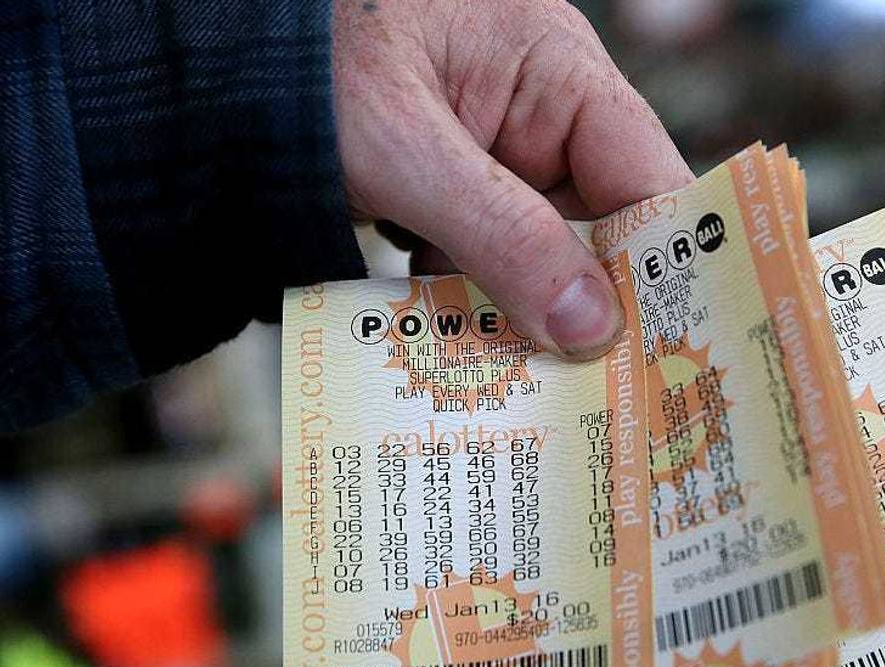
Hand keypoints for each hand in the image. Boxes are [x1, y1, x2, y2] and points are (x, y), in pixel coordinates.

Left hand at [333, 0, 692, 358]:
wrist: (207, 59)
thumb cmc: (305, 56)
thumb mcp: (402, 146)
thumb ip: (499, 232)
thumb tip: (591, 326)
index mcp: (556, 71)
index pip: (645, 172)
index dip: (669, 260)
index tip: (677, 346)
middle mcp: (540, 115)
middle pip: (599, 227)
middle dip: (590, 306)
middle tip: (599, 391)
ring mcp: (494, 156)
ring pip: (541, 255)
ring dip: (524, 314)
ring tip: (523, 385)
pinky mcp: (451, 193)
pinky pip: (487, 259)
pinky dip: (471, 303)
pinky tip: (456, 350)